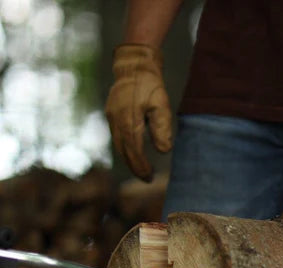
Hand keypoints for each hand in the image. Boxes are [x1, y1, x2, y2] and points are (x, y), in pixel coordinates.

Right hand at [105, 44, 172, 181]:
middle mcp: (116, 119)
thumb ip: (162, 128)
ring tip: (141, 171)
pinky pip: (116, 137)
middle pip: (124, 151)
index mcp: (128, 119)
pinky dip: (125, 149)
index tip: (150, 177)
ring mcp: (111, 116)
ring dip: (129, 160)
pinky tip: (133, 154)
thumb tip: (163, 151)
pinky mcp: (111, 113)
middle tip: (147, 179)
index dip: (141, 165)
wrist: (134, 66)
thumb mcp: (162, 106)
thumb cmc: (151, 86)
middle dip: (135, 167)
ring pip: (118, 145)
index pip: (134, 149)